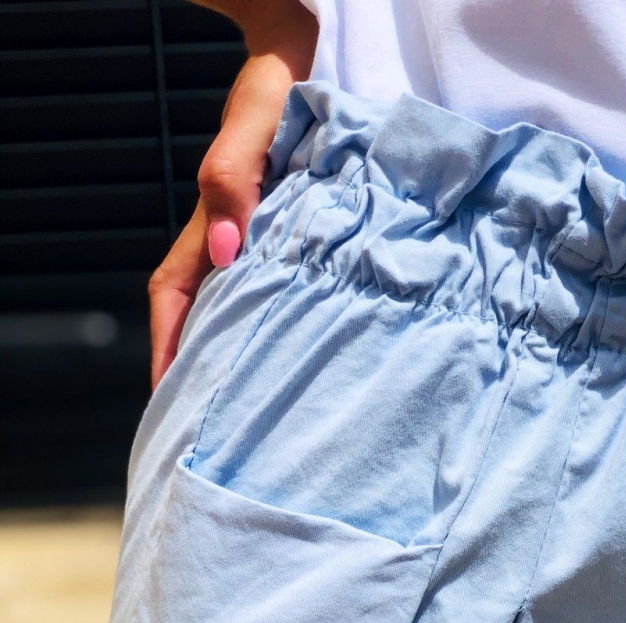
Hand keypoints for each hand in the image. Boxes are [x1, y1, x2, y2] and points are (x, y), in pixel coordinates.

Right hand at [147, 0, 316, 387]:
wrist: (303, 46)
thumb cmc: (282, 81)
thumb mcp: (257, 122)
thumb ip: (235, 178)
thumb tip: (227, 252)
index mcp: (216, 220)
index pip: (177, 296)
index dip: (170, 348)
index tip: (171, 397)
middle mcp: (231, 234)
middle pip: (202, 312)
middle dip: (196, 365)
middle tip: (207, 421)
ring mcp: (257, 234)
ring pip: (234, 303)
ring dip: (233, 347)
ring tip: (248, 400)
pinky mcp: (288, 229)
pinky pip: (269, 285)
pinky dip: (269, 319)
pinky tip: (288, 345)